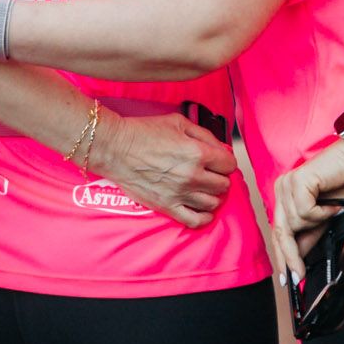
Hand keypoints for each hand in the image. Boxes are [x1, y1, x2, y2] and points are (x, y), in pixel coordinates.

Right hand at [86, 113, 235, 229]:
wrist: (115, 148)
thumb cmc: (143, 132)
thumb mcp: (177, 122)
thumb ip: (204, 134)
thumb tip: (220, 148)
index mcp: (197, 153)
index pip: (229, 164)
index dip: (225, 161)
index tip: (218, 160)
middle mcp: (193, 175)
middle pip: (223, 185)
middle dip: (219, 177)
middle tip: (209, 172)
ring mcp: (180, 194)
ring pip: (213, 203)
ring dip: (211, 195)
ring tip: (203, 188)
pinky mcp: (167, 207)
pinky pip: (196, 220)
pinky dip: (204, 217)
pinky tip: (201, 209)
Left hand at [271, 139, 343, 281]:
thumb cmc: (343, 183)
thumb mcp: (326, 216)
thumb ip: (311, 232)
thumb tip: (301, 255)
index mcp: (285, 196)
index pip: (278, 231)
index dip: (282, 255)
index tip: (288, 278)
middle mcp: (281, 189)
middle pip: (280, 231)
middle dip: (290, 255)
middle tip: (299, 275)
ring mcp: (287, 184)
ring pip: (296, 223)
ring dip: (317, 223)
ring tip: (332, 210)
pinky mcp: (297, 181)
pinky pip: (306, 212)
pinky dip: (322, 212)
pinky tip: (332, 204)